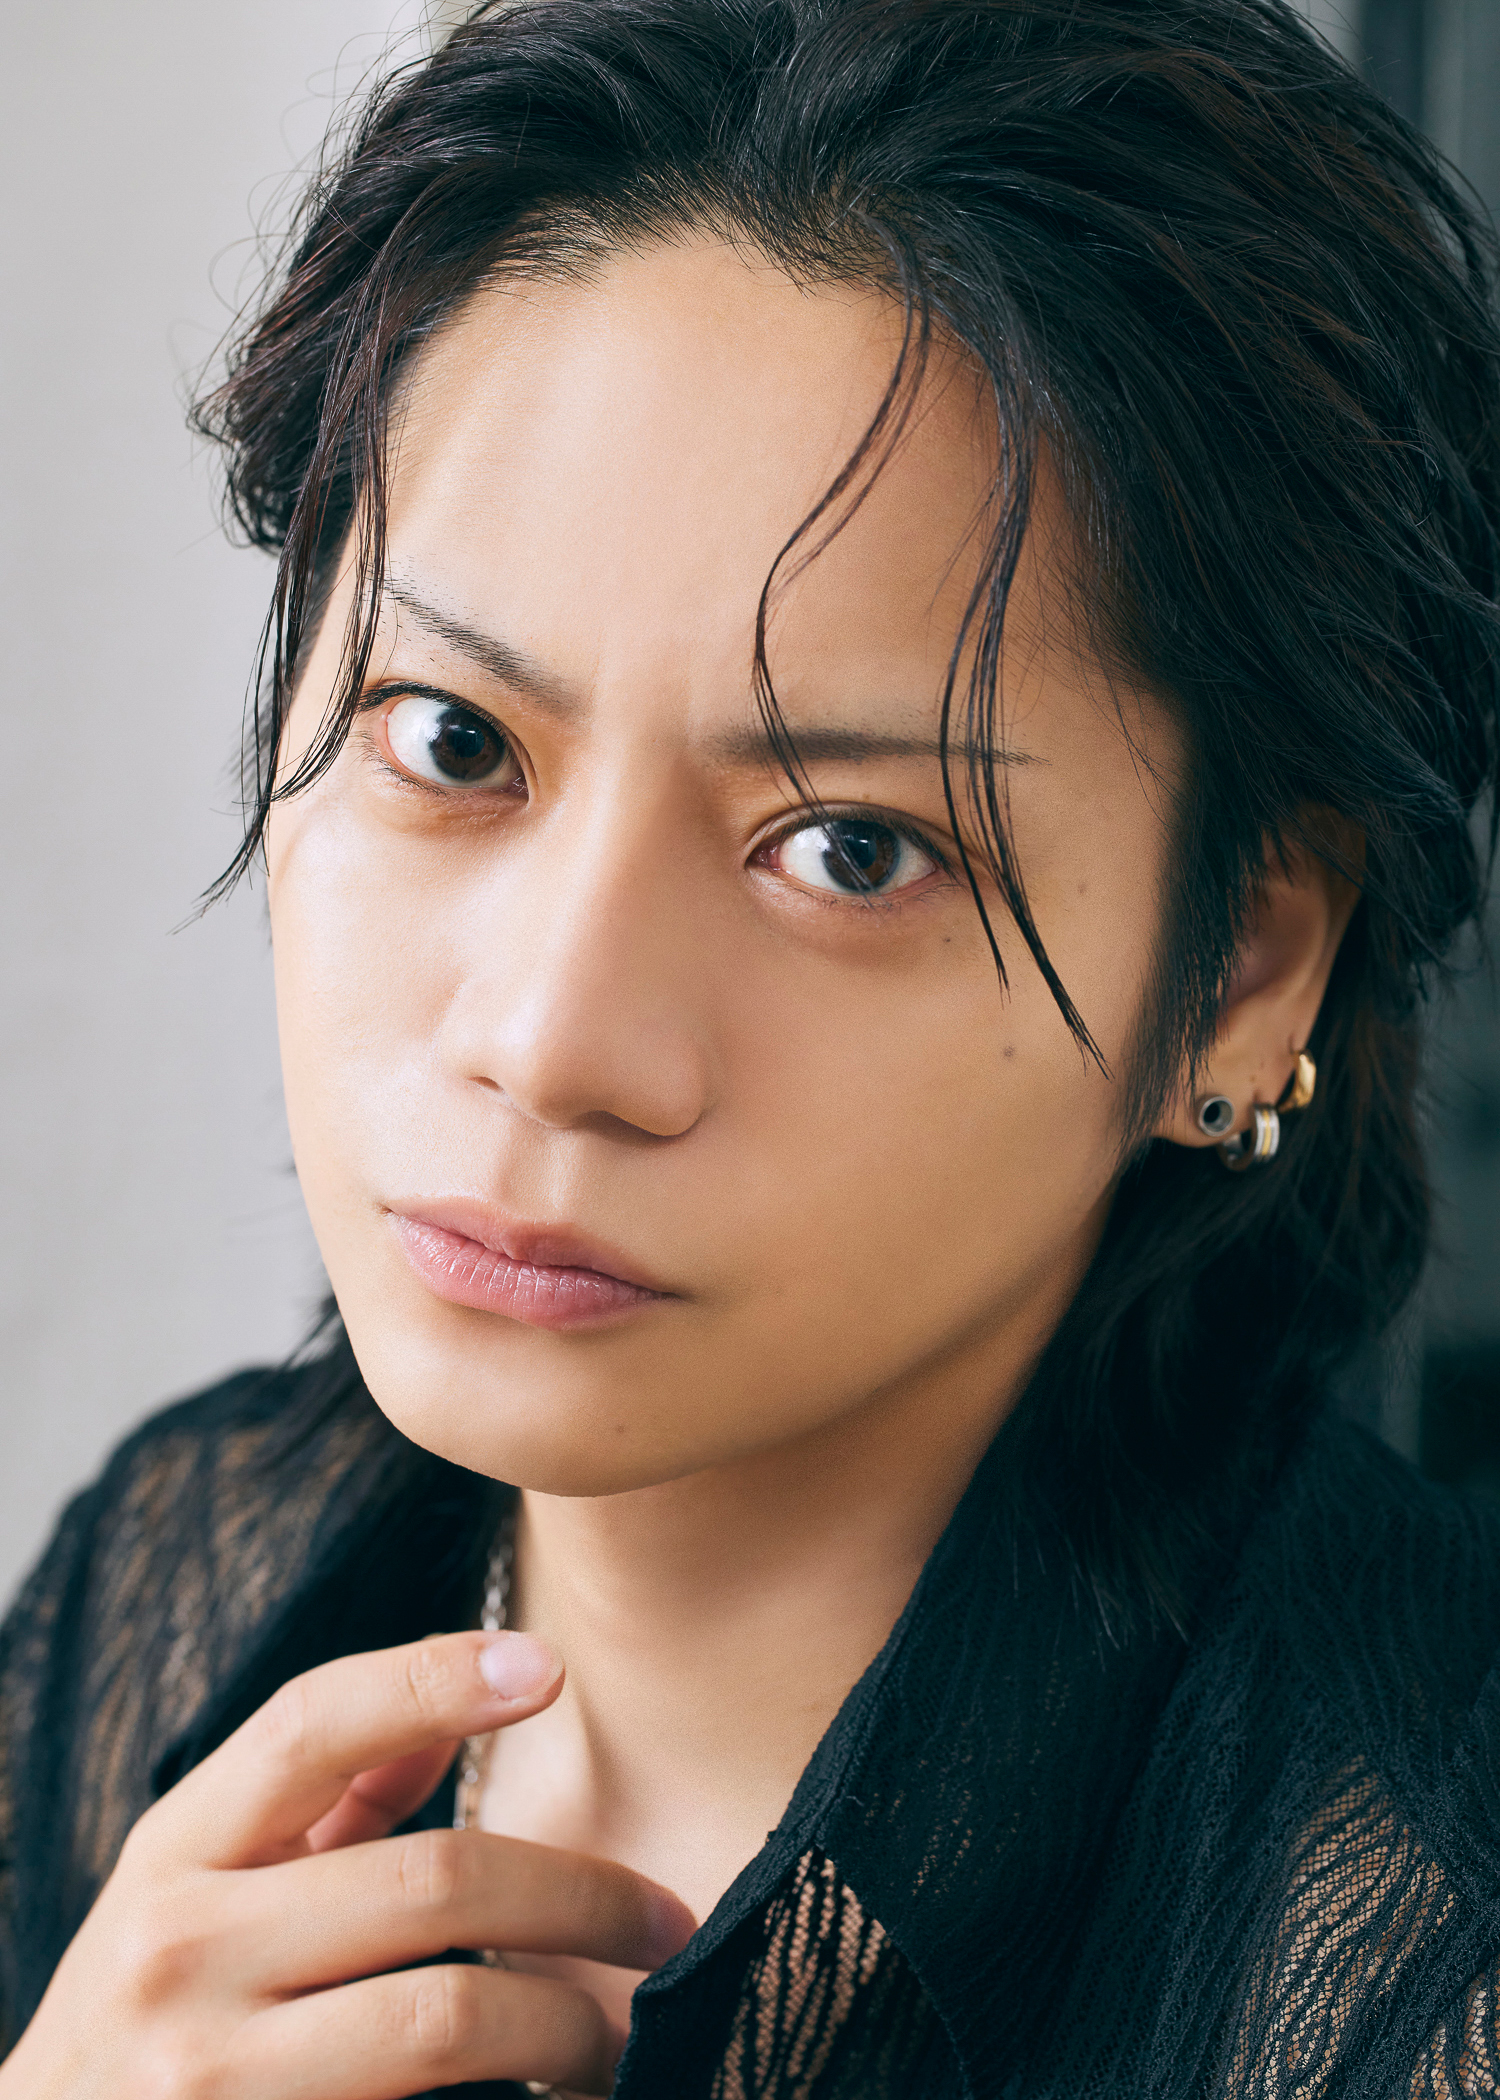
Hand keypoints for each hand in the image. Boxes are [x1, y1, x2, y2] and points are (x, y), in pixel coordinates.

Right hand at [0, 1631, 693, 2098]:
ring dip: (568, 2021)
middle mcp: (181, 1957)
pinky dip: (511, 2097)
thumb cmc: (152, 2010)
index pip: (310, 1726)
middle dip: (582, 1897)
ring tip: (616, 2029)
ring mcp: (212, 2081)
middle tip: (665, 1921)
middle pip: (432, 1881)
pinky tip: (546, 2094)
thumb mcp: (200, 1884)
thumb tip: (453, 1701)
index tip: (548, 1666)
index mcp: (175, 1855)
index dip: (432, 1681)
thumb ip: (321, 1797)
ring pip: (450, 2019)